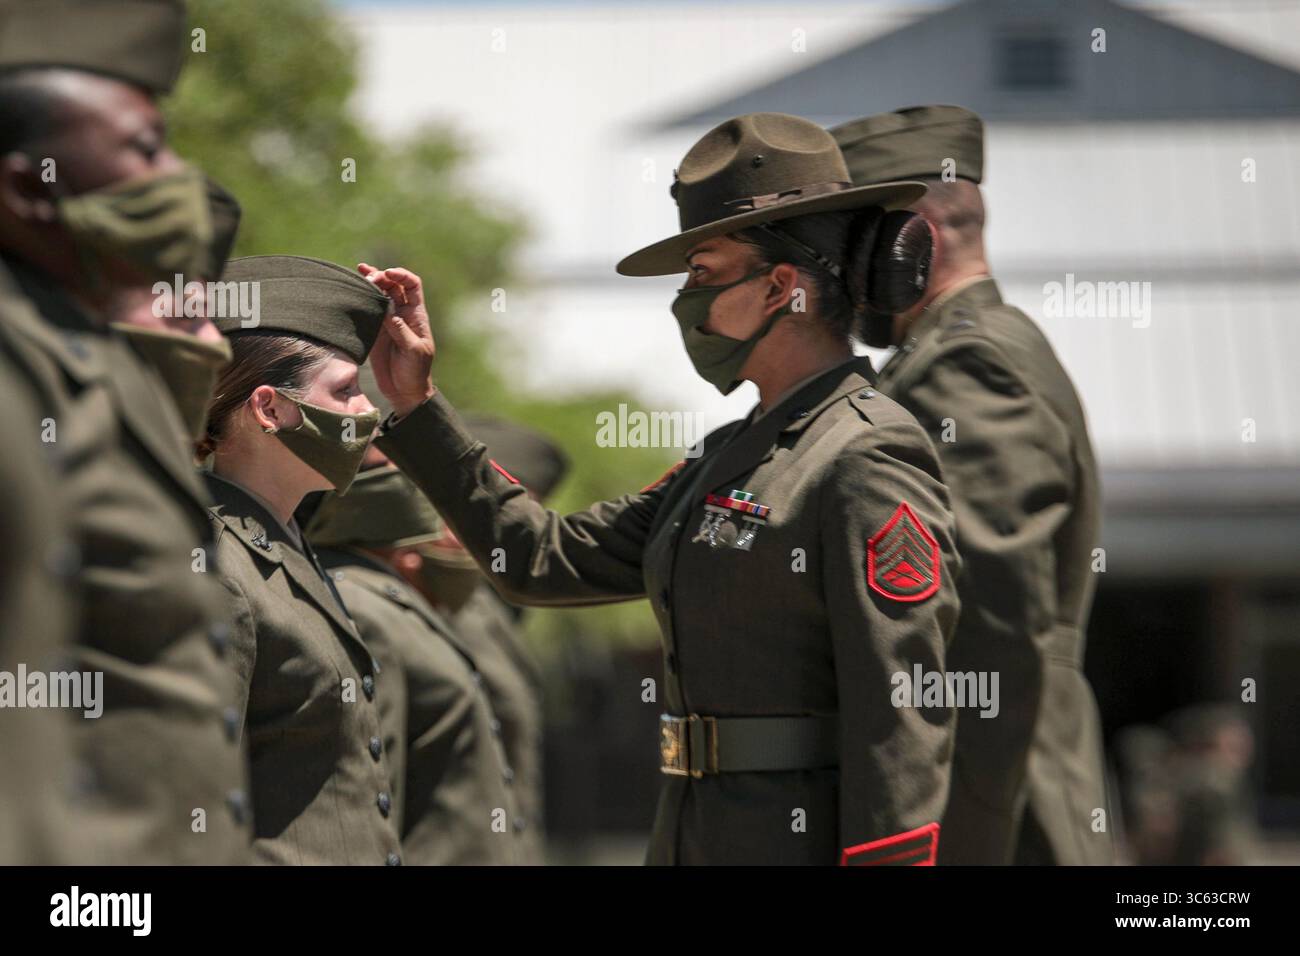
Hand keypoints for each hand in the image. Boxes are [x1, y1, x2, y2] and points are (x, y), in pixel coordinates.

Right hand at [359, 263, 435, 417]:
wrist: (404, 391)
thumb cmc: (415, 372)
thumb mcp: (413, 351)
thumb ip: (401, 330)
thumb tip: (389, 311)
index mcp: (416, 316)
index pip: (412, 286)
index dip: (401, 275)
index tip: (388, 274)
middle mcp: (402, 314)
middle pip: (393, 286)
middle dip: (382, 277)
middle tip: (369, 278)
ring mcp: (387, 322)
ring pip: (379, 295)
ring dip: (370, 282)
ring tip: (359, 273)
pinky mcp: (374, 331)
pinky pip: (368, 310)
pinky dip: (361, 299)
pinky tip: (352, 291)